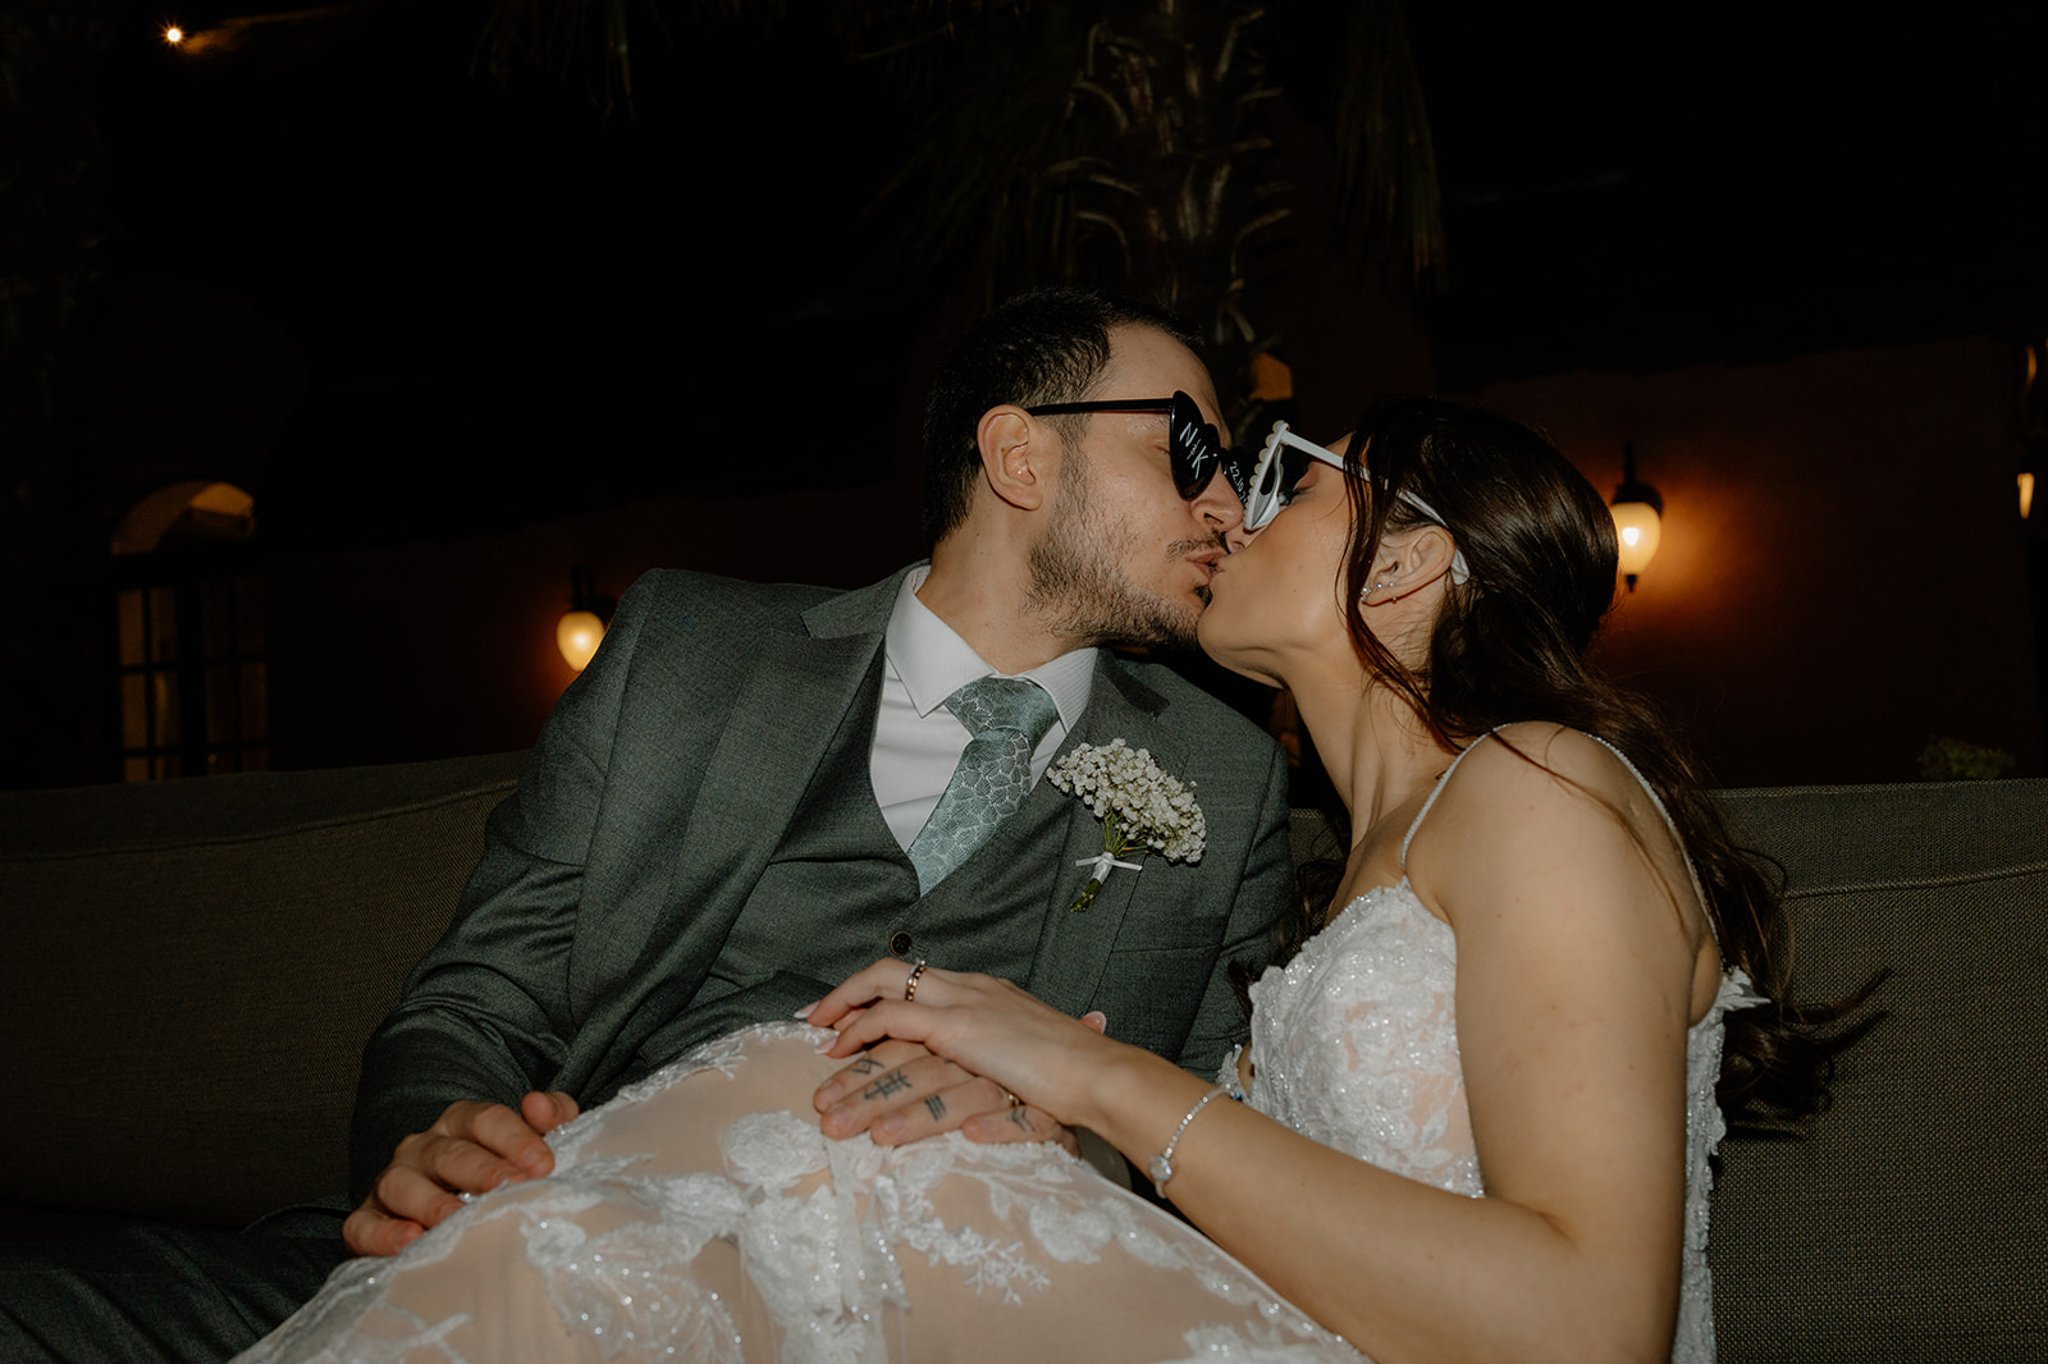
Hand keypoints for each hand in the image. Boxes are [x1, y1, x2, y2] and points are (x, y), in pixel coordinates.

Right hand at [342, 1090, 579, 1256]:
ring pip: (401, 1183)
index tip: (544, 1165)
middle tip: (512, 1189)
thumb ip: (553, 1117)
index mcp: (462, 1124)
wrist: (460, 1224)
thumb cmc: (505, 1177)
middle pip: (449, 1153)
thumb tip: (538, 1104)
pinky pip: (363, 1225)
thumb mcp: (535, 1143)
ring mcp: (393, 1182)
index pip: (486, 1119)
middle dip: (482, 1170)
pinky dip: (382, 1233)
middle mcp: (424, 1148)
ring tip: (458, 1219)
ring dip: (431, 1202)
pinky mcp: (366, 1221)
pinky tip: (410, 1242)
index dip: (515, 1138)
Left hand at [805, 959, 1120, 1130]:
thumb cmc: (1077, 1077)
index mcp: (985, 992)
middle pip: (890, 981)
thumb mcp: (1030, 1063)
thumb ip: (1002, 1069)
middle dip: (845, 1002)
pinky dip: (865, 1041)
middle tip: (811, 1026)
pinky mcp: (961, 1029)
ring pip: (884, 1011)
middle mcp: (969, 988)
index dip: (873, 997)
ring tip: (824, 1097)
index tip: (842, 1020)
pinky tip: (843, 1063)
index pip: (916, 983)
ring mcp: (964, 1004)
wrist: (1102, 1074)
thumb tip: (976, 1109)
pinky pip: (894, 1023)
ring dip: (849, 1054)